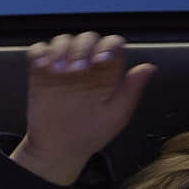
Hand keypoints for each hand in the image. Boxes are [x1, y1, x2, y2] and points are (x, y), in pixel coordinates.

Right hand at [11, 32, 156, 186]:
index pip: (112, 45)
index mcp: (107, 73)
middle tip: (76, 71)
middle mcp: (86, 66)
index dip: (108, 47)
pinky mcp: (41, 73)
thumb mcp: (115, 117)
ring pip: (64, 41)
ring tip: (58, 70)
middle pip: (87, 38)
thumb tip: (149, 68)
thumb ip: (131, 91)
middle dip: (82, 49)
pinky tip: (43, 66)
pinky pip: (39, 51)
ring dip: (61, 50)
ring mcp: (63, 68)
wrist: (59, 150)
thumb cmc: (90, 135)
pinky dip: (40, 52)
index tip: (100, 61)